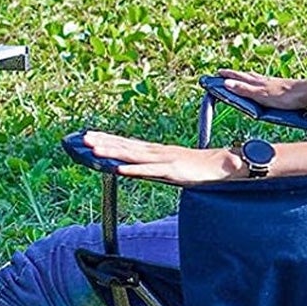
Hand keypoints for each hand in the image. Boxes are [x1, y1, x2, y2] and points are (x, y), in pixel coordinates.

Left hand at [82, 130, 241, 185]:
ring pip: (133, 155)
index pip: (126, 144)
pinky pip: (149, 170)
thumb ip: (151, 168)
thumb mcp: (169, 168)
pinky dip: (133, 169)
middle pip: (125, 146)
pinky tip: (119, 170)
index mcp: (155, 151)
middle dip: (104, 141)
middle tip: (83, 137)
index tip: (88, 135)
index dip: (107, 139)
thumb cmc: (196, 169)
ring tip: (93, 149)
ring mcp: (164, 160)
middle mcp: (156, 152)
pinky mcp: (172, 170)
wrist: (223, 167)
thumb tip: (130, 169)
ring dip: (112, 151)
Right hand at [213, 70, 306, 109]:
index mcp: (256, 82)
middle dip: (234, 75)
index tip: (217, 73)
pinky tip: (262, 85)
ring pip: (255, 78)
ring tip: (241, 77)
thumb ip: (244, 90)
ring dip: (246, 77)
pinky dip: (258, 82)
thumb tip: (225, 83)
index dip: (228, 75)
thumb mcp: (261, 95)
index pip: (238, 77)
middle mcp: (263, 81)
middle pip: (245, 76)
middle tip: (224, 74)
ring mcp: (271, 83)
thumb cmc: (285, 96)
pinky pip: (264, 83)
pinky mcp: (280, 88)